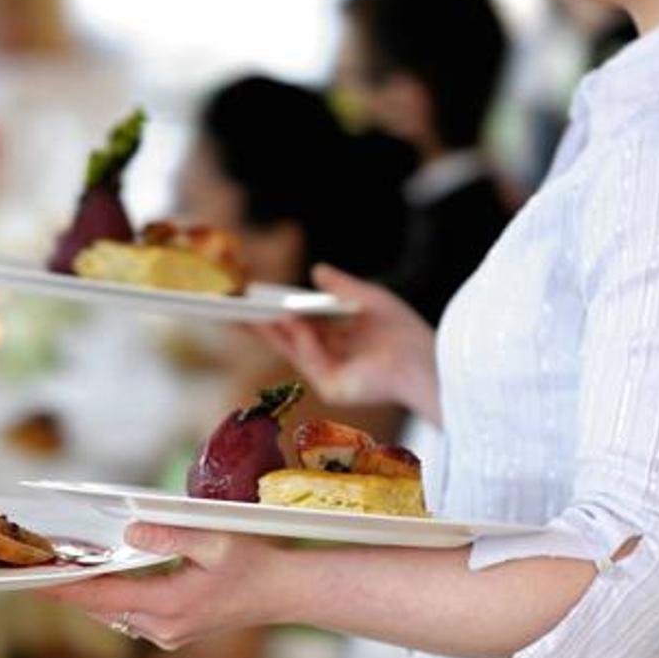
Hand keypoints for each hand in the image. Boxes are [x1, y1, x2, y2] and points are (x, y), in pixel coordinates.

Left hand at [38, 523, 288, 650]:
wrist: (284, 594)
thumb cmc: (254, 562)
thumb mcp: (216, 540)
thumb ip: (171, 534)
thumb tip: (131, 530)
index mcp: (170, 605)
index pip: (102, 596)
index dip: (64, 586)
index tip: (33, 577)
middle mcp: (163, 628)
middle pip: (100, 607)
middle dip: (68, 587)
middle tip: (35, 564)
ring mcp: (167, 635)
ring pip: (112, 613)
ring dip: (88, 592)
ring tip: (58, 568)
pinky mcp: (173, 633)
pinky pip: (128, 616)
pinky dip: (110, 597)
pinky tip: (98, 577)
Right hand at [254, 264, 439, 422]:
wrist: (425, 362)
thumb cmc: (404, 332)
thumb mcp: (369, 299)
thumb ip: (342, 285)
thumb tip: (316, 269)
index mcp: (342, 341)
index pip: (302, 327)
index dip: (277, 314)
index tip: (254, 299)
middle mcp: (333, 359)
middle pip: (288, 341)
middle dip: (261, 325)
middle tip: (233, 307)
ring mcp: (330, 375)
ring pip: (292, 350)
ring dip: (270, 329)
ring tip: (249, 306)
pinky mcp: (332, 388)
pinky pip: (309, 358)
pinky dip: (297, 337)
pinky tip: (286, 316)